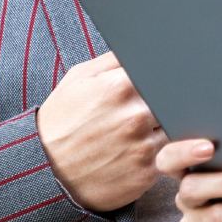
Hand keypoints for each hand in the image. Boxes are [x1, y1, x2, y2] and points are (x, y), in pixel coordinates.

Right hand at [36, 52, 166, 211]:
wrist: (46, 170)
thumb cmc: (62, 120)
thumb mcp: (79, 79)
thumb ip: (114, 60)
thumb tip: (144, 48)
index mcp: (119, 86)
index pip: (164, 72)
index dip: (164, 78)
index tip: (160, 82)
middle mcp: (135, 116)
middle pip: (175, 101)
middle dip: (166, 103)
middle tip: (150, 107)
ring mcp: (142, 147)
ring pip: (174, 129)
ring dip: (164, 129)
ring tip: (139, 131)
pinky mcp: (146, 173)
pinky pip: (170, 157)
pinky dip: (162, 153)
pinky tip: (138, 150)